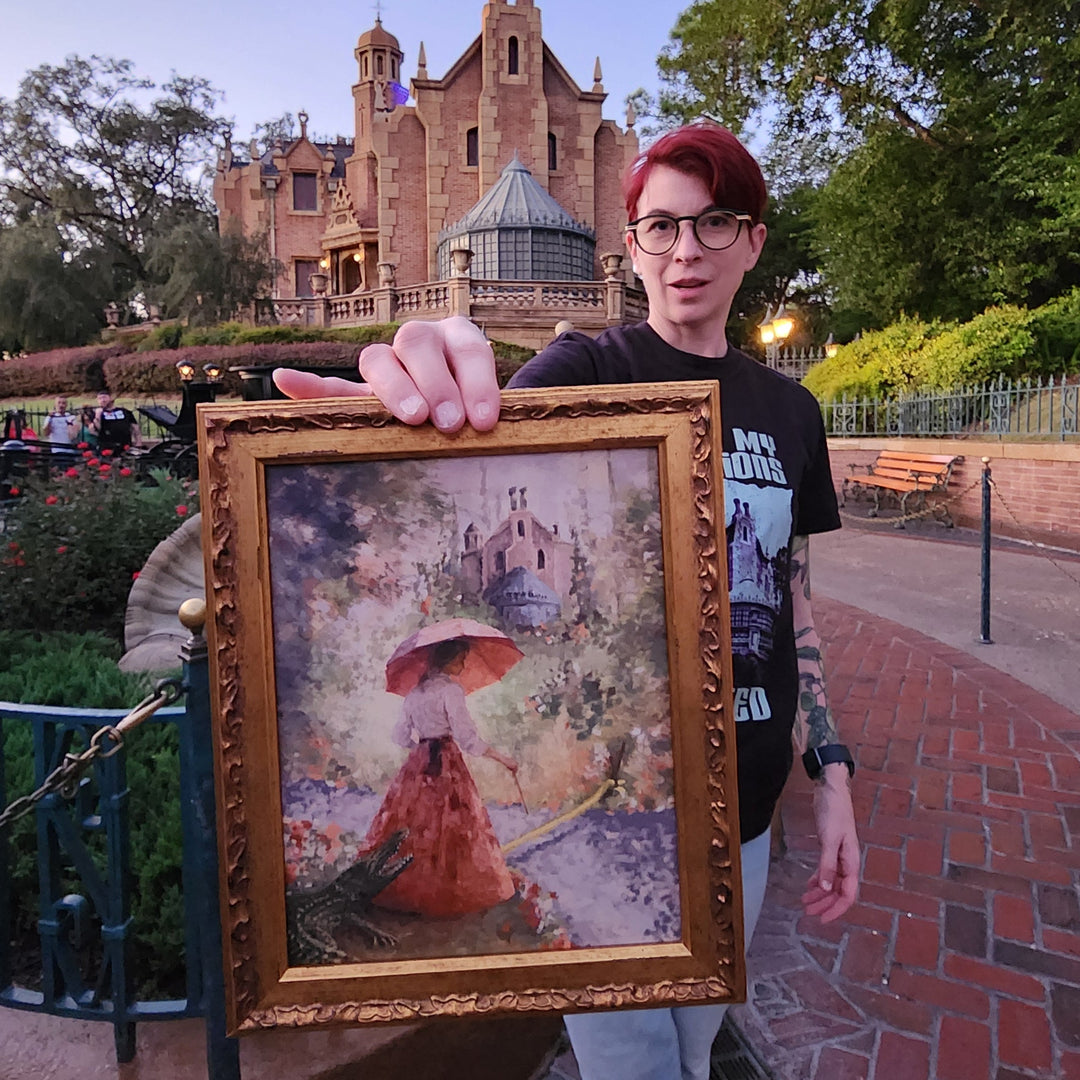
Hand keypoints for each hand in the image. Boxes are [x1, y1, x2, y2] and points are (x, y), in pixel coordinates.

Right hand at [273, 316, 501, 432]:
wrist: (464, 418)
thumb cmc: (483, 416)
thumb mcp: (494, 412)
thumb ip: (490, 413)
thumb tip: (495, 425)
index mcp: (460, 338)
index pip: (467, 350)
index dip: (477, 382)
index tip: (484, 420)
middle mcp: (422, 340)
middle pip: (418, 343)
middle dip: (436, 383)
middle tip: (448, 422)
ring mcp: (389, 362)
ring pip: (378, 359)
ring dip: (393, 386)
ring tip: (411, 417)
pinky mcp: (361, 388)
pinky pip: (331, 384)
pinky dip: (308, 384)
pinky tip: (284, 380)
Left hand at [801, 764, 859, 923]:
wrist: (831, 790)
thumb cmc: (834, 812)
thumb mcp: (829, 839)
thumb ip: (827, 864)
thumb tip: (825, 888)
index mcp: (852, 862)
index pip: (848, 894)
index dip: (836, 909)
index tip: (822, 920)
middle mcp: (848, 862)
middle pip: (839, 891)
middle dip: (825, 904)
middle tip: (808, 912)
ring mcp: (840, 855)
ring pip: (832, 882)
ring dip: (820, 893)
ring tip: (805, 901)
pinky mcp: (831, 848)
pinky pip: (827, 871)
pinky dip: (819, 879)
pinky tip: (810, 884)